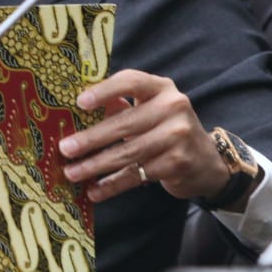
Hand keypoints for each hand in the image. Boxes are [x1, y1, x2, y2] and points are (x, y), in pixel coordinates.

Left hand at [59, 69, 230, 202]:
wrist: (206, 161)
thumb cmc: (166, 130)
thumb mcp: (149, 110)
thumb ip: (120, 106)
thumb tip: (77, 110)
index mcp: (161, 87)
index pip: (131, 81)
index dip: (104, 91)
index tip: (80, 103)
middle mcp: (173, 107)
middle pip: (125, 123)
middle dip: (91, 139)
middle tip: (65, 149)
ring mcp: (178, 135)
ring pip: (129, 153)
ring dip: (96, 165)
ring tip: (72, 173)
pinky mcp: (178, 163)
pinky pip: (137, 175)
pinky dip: (112, 185)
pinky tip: (94, 191)